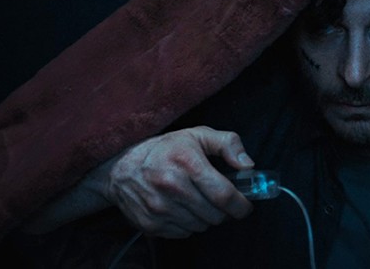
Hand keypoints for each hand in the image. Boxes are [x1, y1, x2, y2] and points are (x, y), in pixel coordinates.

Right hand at [99, 126, 255, 237]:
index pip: (223, 195)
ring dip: (206, 217)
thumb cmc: (165, 149)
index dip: (241, 204)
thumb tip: (248, 165)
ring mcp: (159, 208)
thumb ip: (228, 144)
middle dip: (224, 210)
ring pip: (201, 226)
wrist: (121, 167)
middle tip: (219, 200)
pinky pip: (184, 233)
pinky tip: (183, 208)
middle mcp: (171, 186)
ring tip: (199, 201)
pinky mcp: (150, 224)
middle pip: (215, 215)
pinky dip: (189, 224)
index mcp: (187, 162)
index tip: (245, 205)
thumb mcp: (198, 135)